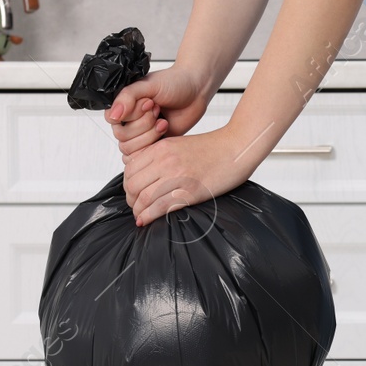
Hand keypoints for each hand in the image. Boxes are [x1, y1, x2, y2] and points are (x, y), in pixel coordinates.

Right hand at [105, 64, 212, 157]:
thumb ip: (128, 96)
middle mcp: (128, 120)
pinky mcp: (152, 145)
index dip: (132, 114)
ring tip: (162, 120)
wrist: (196, 91)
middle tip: (157, 110)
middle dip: (144, 124)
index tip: (149, 103)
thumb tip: (113, 114)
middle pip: (122, 137)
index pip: (113, 120)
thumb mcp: (148, 85)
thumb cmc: (174, 83)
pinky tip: (165, 128)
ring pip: (132, 148)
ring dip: (150, 134)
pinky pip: (144, 155)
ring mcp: (140, 134)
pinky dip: (155, 144)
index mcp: (123, 105)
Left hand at [121, 126, 259, 226]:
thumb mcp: (179, 145)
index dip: (128, 185)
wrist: (237, 147)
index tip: (133, 193)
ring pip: (144, 198)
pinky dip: (149, 216)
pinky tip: (146, 220)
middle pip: (133, 185)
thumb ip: (161, 156)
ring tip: (140, 215)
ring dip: (138, 211)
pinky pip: (160, 207)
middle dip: (131, 199)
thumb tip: (146, 175)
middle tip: (136, 206)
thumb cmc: (213, 148)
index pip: (130, 169)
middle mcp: (165, 160)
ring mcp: (177, 176)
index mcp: (161, 148)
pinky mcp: (189, 192)